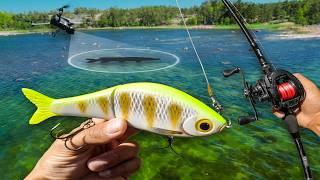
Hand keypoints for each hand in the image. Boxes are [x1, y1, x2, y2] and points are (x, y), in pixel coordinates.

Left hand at [26, 118, 140, 179]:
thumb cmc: (59, 161)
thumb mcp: (72, 142)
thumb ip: (96, 133)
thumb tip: (121, 124)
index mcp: (100, 126)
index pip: (117, 113)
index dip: (126, 112)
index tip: (127, 117)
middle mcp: (112, 137)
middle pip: (132, 128)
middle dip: (129, 132)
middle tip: (116, 139)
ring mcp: (118, 153)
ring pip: (132, 148)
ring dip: (115, 157)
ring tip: (93, 165)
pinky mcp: (122, 169)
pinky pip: (134, 163)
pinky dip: (120, 168)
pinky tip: (103, 173)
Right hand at [273, 74, 319, 134]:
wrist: (315, 118)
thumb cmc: (316, 103)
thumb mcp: (310, 87)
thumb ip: (300, 79)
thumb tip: (290, 74)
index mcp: (295, 90)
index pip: (283, 85)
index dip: (279, 86)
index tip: (278, 89)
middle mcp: (291, 96)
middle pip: (277, 93)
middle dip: (276, 96)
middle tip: (280, 99)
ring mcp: (287, 104)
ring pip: (275, 102)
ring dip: (276, 105)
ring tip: (281, 108)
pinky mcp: (286, 112)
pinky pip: (276, 111)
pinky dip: (277, 112)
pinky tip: (282, 113)